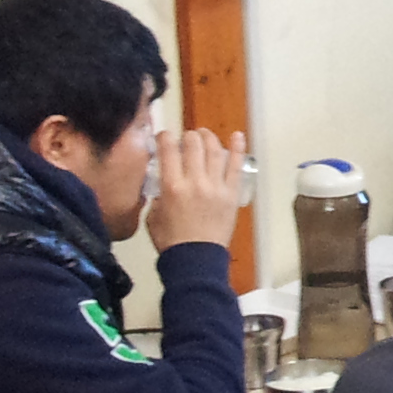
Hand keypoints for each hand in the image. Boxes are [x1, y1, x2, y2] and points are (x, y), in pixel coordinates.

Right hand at [144, 129, 247, 253]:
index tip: (164, 136)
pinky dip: (238, 149)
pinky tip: (237, 135)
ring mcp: (215, 186)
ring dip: (208, 137)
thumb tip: (163, 185)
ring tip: (204, 134)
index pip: (168, 150)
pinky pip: (236, 166)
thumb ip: (157, 197)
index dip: (165, 137)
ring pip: (214, 151)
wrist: (196, 259)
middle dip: (188, 136)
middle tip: (186, 138)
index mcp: (171, 186)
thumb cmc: (171, 241)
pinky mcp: (231, 193)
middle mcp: (194, 182)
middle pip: (193, 145)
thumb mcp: (153, 217)